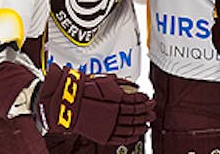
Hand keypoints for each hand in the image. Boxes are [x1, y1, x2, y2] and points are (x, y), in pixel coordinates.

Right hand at [34, 65, 154, 145]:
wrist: (67, 102)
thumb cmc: (83, 89)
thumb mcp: (104, 80)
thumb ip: (120, 83)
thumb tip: (132, 86)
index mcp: (117, 98)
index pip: (138, 100)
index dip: (146, 101)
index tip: (149, 100)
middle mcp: (115, 112)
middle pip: (137, 114)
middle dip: (147, 113)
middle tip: (152, 112)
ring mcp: (110, 124)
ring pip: (131, 127)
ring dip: (141, 126)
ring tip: (147, 124)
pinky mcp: (103, 134)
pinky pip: (121, 138)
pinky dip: (130, 137)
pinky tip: (135, 135)